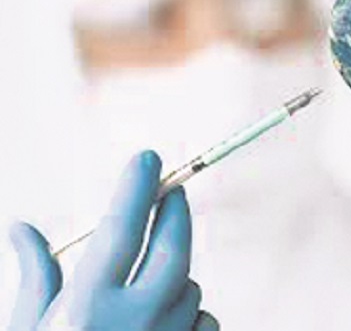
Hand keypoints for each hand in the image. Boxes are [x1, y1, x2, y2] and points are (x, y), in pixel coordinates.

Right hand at [8, 150, 218, 330]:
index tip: (148, 158)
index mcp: (86, 310)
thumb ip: (33, 277)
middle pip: (174, 246)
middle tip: (170, 193)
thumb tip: (23, 228)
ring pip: (189, 284)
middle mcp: (135, 324)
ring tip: (143, 287)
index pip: (120, 228)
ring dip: (173, 274)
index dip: (136, 187)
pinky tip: (161, 326)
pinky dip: (188, 315)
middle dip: (174, 212)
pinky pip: (204, 321)